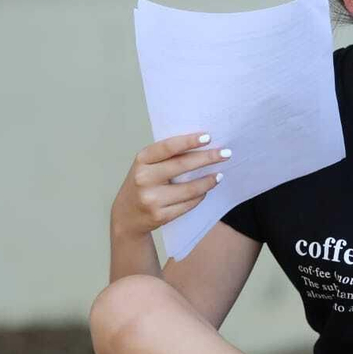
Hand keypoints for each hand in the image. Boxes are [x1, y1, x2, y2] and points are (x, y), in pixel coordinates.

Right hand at [112, 133, 230, 238]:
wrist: (126, 216)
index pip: (168, 147)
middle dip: (208, 158)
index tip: (208, 137)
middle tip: (226, 154)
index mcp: (141, 160)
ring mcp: (151, 199)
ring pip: (190, 188)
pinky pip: (188, 204)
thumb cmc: (142, 183)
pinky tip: (206, 190)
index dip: (189, 141)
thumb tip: (202, 145)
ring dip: (209, 181)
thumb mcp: (147, 165)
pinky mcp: (160, 216)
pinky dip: (200, 196)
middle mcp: (144, 178)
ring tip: (219, 174)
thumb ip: (166, 156)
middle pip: (182, 166)